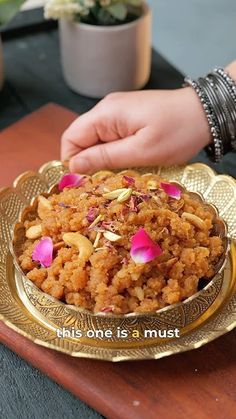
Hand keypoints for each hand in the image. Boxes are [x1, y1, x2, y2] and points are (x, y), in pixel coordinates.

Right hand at [61, 87, 210, 172]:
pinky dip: (113, 152)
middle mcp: (107, 109)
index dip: (71, 162)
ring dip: (101, 159)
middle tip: (102, 184)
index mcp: (105, 114)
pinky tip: (126, 163)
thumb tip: (73, 167)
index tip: (82, 183)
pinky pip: (110, 137)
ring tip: (116, 175)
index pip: (70, 138)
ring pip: (96, 140)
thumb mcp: (141, 151)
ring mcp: (118, 112)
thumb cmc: (177, 132)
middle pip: (81, 139)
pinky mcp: (128, 117)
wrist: (206, 113)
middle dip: (86, 163)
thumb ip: (105, 158)